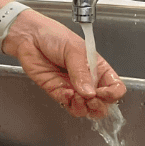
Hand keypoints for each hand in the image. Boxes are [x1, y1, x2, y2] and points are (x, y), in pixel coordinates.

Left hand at [2, 12, 125, 117]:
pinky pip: (66, 104)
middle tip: (90, 99)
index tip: (103, 92)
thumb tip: (89, 92)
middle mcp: (87, 81)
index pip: (115, 87)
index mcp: (98, 68)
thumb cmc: (54, 37)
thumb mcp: (74, 50)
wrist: (30, 37)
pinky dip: (68, 102)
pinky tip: (65, 92)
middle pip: (102, 103)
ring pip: (84, 109)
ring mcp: (72, 87)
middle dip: (99, 106)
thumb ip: (81, 72)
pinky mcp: (56, 91)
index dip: (112, 94)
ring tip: (75, 95)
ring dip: (82, 107)